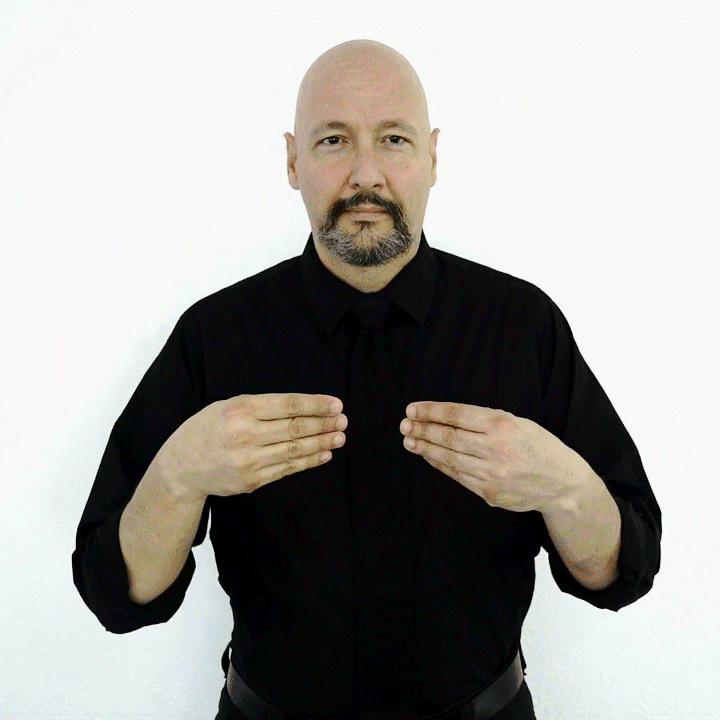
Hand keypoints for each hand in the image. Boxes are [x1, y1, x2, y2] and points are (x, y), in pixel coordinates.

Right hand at [159, 393, 346, 498]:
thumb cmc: (206, 430)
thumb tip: (301, 407)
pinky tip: (323, 454)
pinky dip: (308, 461)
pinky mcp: (253, 480)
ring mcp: (250, 461)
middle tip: (343, 421)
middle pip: (295, 428)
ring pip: (295, 450)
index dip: (316, 405)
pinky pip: (287, 469)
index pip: (288, 406)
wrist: (181, 469)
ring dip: (322, 443)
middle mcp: (246, 435)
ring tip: (339, 436)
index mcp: (240, 410)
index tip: (335, 404)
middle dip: (324, 424)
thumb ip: (260, 406)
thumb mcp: (226, 406)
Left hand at [399, 401, 585, 512]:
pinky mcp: (488, 492)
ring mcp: (491, 473)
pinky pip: (457, 476)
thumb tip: (447, 417)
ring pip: (448, 458)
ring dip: (425, 448)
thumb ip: (486, 420)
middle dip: (422, 430)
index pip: (456, 415)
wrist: (563, 484)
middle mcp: (495, 448)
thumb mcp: (518, 422)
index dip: (430, 411)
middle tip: (404, 425)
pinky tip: (428, 456)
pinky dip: (439, 465)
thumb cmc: (539, 447)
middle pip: (448, 437)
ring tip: (409, 440)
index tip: (412, 409)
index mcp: (502, 425)